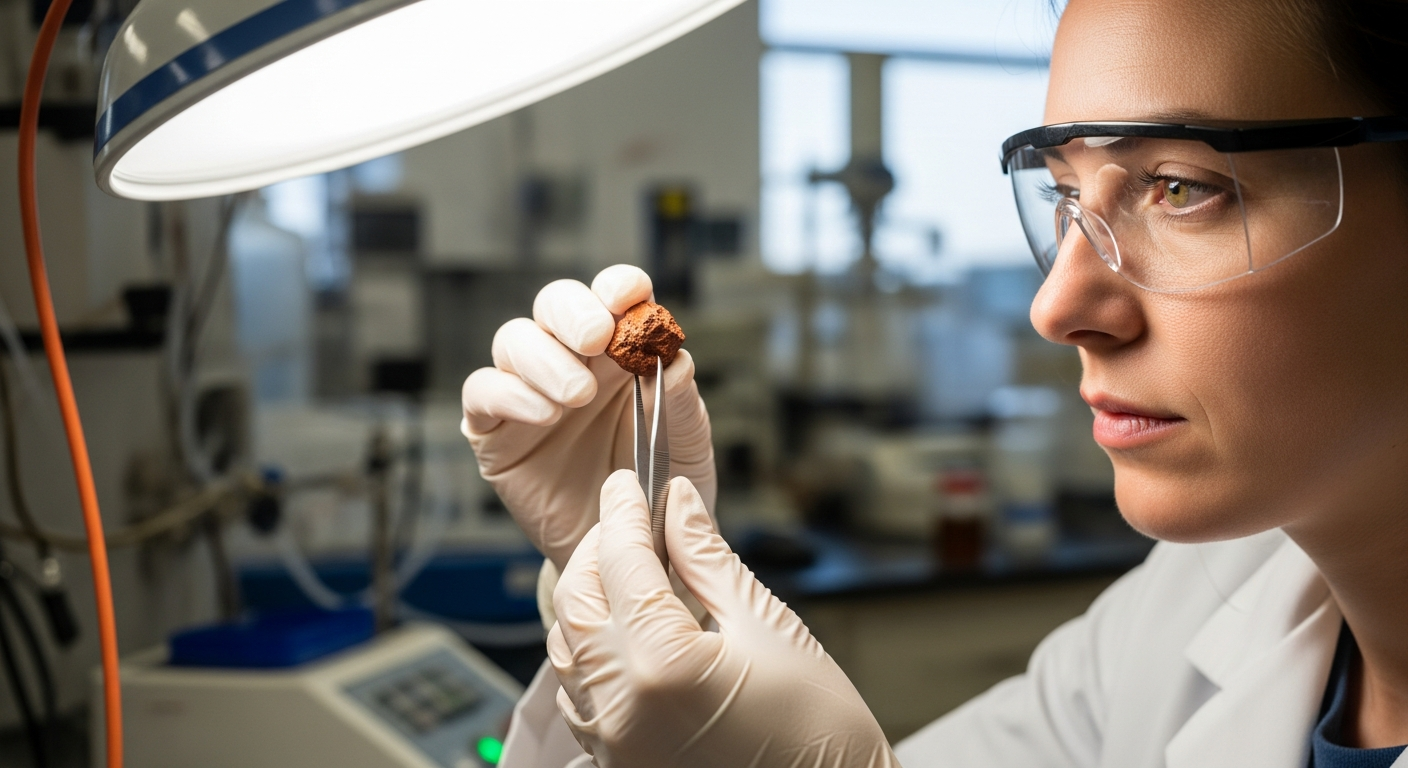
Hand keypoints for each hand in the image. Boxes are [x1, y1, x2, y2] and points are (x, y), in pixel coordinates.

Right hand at [461, 265, 715, 570]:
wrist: (624, 554)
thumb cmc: (658, 493)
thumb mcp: (686, 447)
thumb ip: (680, 401)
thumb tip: (673, 358)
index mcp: (621, 351)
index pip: (612, 297)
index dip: (618, 286)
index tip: (630, 297)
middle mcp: (571, 360)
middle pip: (554, 304)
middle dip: (574, 312)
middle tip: (598, 338)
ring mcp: (528, 392)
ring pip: (514, 340)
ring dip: (545, 358)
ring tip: (578, 395)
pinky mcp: (495, 430)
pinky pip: (482, 393)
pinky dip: (509, 394)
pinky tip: (544, 414)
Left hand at [548, 471, 897, 767]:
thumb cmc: (819, 730)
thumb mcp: (767, 625)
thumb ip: (708, 558)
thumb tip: (679, 504)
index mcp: (662, 665)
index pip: (622, 563)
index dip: (625, 513)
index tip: (629, 483)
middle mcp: (622, 707)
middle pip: (576, 602)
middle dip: (597, 552)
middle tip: (629, 522)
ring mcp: (613, 742)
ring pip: (566, 649)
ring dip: (587, 601)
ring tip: (628, 572)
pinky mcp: (617, 763)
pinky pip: (579, 695)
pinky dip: (590, 652)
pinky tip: (624, 632)